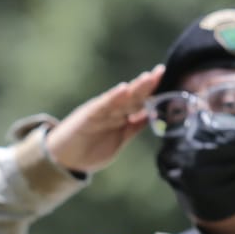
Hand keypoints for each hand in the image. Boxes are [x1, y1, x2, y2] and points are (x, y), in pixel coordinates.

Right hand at [46, 65, 165, 173]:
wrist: (64, 161)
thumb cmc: (90, 152)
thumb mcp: (120, 140)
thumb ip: (134, 128)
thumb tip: (153, 117)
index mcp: (121, 117)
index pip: (141, 102)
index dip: (154, 93)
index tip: (170, 84)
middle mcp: (113, 111)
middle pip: (133, 96)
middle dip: (148, 85)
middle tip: (162, 72)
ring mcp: (101, 111)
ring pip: (121, 97)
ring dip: (135, 87)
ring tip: (148, 77)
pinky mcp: (89, 114)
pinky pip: (103, 105)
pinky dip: (113, 97)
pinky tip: (123, 89)